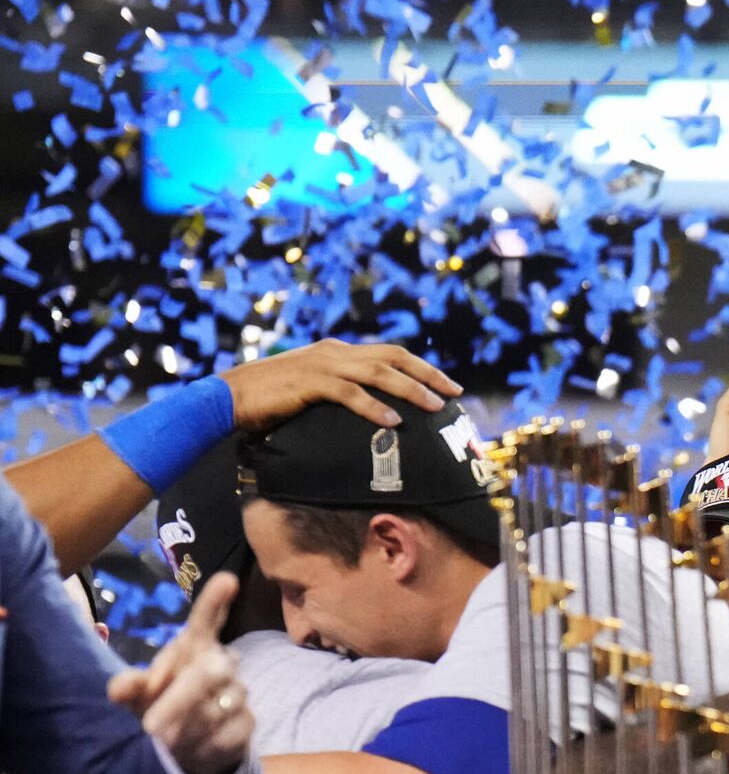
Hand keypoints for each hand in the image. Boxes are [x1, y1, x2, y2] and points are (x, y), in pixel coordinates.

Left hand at [107, 572, 250, 773]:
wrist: (192, 745)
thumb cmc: (162, 706)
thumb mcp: (138, 696)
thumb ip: (128, 687)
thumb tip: (118, 688)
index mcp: (194, 649)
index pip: (207, 621)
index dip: (215, 602)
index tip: (228, 579)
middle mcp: (222, 665)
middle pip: (210, 671)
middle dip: (178, 699)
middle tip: (149, 726)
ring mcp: (238, 694)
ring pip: (215, 708)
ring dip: (183, 728)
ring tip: (161, 741)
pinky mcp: (247, 724)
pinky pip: (225, 735)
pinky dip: (200, 745)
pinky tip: (187, 749)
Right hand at [219, 339, 460, 430]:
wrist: (229, 397)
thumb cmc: (272, 399)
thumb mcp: (313, 390)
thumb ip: (341, 391)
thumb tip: (374, 410)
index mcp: (338, 351)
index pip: (389, 354)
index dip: (421, 367)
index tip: (447, 385)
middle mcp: (335, 352)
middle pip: (392, 357)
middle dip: (427, 374)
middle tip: (454, 393)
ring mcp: (322, 365)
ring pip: (377, 373)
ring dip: (409, 390)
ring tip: (433, 407)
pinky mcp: (310, 383)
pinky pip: (350, 394)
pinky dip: (374, 407)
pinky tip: (393, 422)